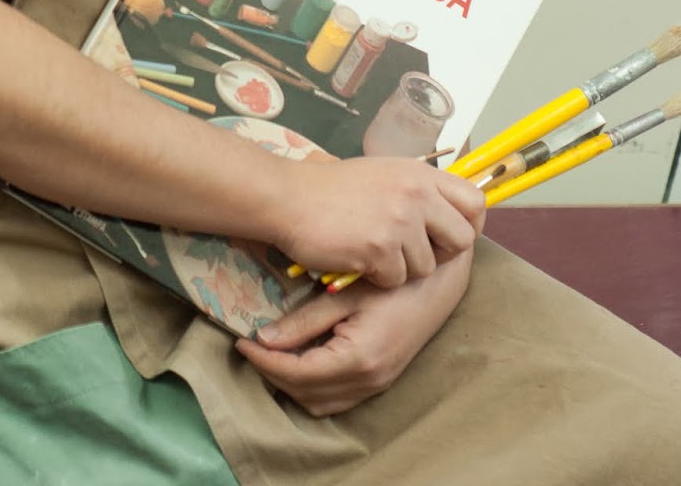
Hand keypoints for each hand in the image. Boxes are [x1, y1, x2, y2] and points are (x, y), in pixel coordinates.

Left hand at [236, 249, 473, 416]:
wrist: (439, 281)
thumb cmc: (393, 278)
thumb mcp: (345, 292)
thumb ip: (305, 319)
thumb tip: (264, 339)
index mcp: (358, 358)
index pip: (296, 373)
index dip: (264, 361)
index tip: (241, 341)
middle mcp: (368, 380)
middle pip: (305, 393)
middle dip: (273, 374)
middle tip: (250, 346)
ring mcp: (377, 384)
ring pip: (320, 402)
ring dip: (292, 384)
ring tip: (270, 354)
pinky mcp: (381, 379)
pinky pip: (337, 398)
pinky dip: (312, 386)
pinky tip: (301, 357)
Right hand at [274, 157, 483, 288]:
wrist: (289, 197)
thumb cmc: (331, 188)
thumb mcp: (382, 174)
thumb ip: (415, 190)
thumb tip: (445, 211)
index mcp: (419, 173)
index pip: (474, 201)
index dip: (469, 224)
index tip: (449, 235)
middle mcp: (416, 193)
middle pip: (462, 240)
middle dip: (440, 254)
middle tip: (411, 253)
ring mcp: (400, 220)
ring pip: (427, 267)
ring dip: (402, 268)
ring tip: (373, 251)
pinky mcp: (380, 247)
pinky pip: (396, 279)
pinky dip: (377, 277)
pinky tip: (357, 258)